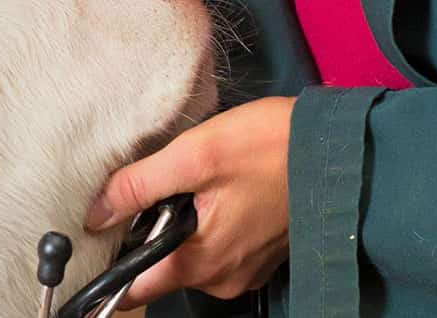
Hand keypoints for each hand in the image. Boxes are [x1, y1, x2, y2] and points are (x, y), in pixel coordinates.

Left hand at [83, 95, 295, 306]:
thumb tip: (95, 214)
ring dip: (182, 222)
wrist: (341, 149)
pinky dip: (209, 220)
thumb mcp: (195, 155)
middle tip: (159, 185)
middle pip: (161, 265)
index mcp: (200, 264)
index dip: (110, 264)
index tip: (98, 237)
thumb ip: (139, 186)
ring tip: (195, 181)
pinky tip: (221, 188)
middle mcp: (222, 278)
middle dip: (151, 229)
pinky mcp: (261, 254)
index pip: (135, 288)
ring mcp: (245, 268)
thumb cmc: (272, 148)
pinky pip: (218, 245)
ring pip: (190, 253)